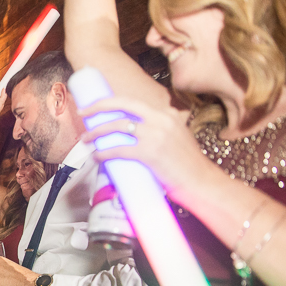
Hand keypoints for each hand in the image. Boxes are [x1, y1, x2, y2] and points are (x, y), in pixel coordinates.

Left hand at [79, 96, 218, 201]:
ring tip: (86, 140)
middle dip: (98, 106)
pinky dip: (104, 153)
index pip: (134, 102)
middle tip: (83, 112)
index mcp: (168, 114)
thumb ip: (162, 132)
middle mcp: (162, 119)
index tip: (97, 106)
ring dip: (97, 133)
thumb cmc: (188, 166)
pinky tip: (97, 156)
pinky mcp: (150, 153)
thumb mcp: (178, 138)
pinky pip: (119, 150)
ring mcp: (156, 135)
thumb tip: (138, 136)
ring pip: (117, 127)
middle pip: (123, 105)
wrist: (202, 183)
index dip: (112, 103)